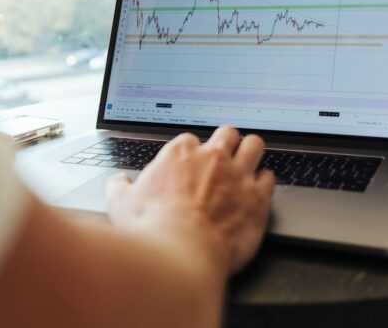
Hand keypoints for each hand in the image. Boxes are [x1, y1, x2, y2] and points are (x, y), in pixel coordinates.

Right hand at [106, 126, 274, 276]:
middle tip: (222, 157)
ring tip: (248, 162)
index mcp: (179, 154)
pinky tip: (259, 190)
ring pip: (254, 145)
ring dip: (251, 152)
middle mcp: (212, 157)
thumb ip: (119, 187)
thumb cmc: (150, 230)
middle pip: (227, 133)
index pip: (190, 140)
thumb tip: (117, 182)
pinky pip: (270, 177)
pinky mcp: (258, 197)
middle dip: (226, 142)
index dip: (190, 153)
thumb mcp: (120, 204)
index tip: (189, 164)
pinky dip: (265, 182)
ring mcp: (238, 175)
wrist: (179, 255)